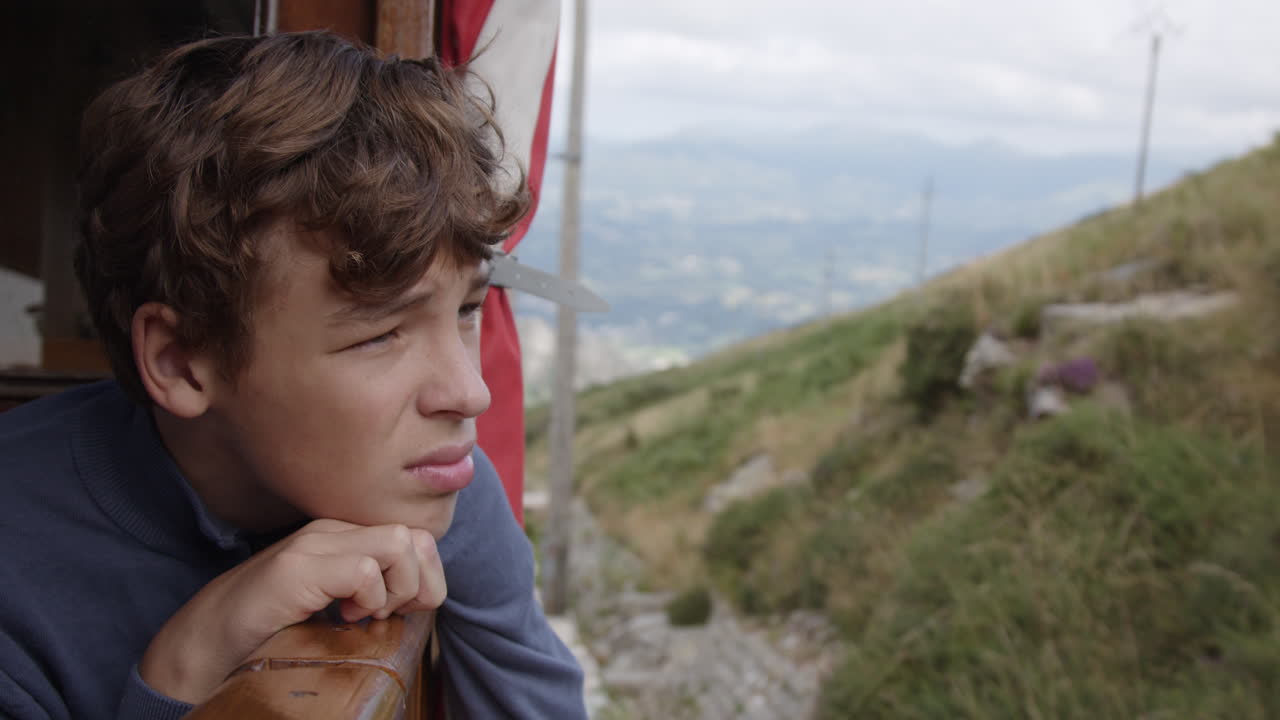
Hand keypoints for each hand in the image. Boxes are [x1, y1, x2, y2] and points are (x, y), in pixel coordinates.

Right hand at [138, 519, 445, 703]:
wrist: (203, 644)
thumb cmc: (274, 630)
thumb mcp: (336, 607)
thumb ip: (374, 591)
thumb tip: (425, 596)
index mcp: (344, 537)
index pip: (417, 538)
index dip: (424, 578)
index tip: (398, 611)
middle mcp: (331, 531)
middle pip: (416, 536)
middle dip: (419, 583)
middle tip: (387, 614)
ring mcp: (313, 546)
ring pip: (400, 544)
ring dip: (396, 590)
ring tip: (363, 615)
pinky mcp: (297, 569)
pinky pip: (365, 571)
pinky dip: (368, 600)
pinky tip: (343, 618)